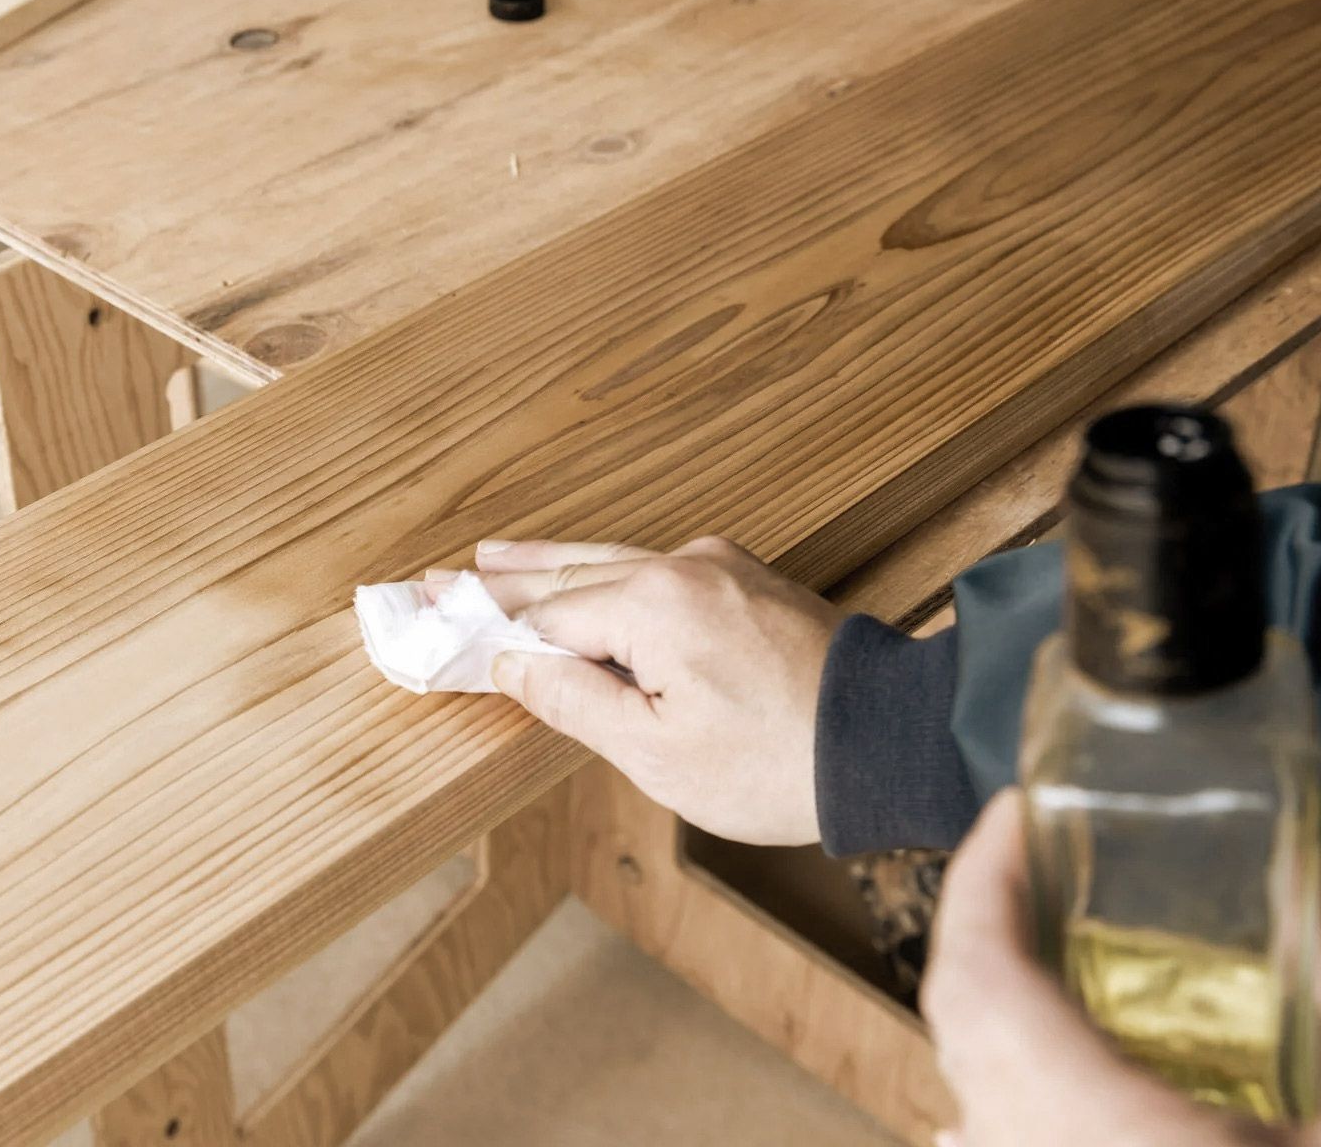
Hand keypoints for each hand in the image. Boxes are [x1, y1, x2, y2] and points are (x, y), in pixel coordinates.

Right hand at [429, 537, 843, 844]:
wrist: (896, 743)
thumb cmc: (781, 764)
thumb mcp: (656, 753)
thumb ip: (574, 700)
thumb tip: (512, 665)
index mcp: (651, 604)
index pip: (540, 615)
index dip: (482, 625)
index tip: (425, 614)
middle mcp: (682, 566)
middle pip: (567, 572)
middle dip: (500, 580)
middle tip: (436, 579)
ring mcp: (721, 566)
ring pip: (612, 562)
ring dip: (550, 564)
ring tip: (493, 556)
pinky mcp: (749, 580)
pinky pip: (656, 569)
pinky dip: (607, 574)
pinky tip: (587, 576)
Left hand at [922, 792, 1320, 1146]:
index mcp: (1095, 1130)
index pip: (980, 981)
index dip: (977, 883)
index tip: (1011, 813)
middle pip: (962, 1023)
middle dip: (985, 926)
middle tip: (1033, 858)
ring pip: (972, 1086)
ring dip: (994, 1002)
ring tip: (1047, 937)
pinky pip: (996, 1134)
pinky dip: (1005, 1084)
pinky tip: (1058, 1060)